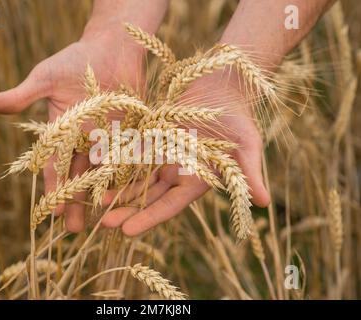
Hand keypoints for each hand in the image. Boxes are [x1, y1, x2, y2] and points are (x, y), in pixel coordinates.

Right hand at [0, 29, 144, 231]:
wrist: (112, 48)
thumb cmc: (76, 60)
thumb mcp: (47, 77)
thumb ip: (25, 95)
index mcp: (63, 132)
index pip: (56, 165)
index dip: (54, 188)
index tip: (53, 212)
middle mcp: (85, 140)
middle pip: (80, 176)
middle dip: (77, 202)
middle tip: (74, 229)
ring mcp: (109, 138)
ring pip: (105, 173)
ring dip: (103, 196)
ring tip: (103, 220)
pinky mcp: (133, 132)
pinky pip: (131, 157)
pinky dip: (130, 176)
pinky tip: (131, 197)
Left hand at [102, 72, 270, 235]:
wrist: (223, 87)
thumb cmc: (238, 118)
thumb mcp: (246, 146)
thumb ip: (249, 174)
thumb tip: (265, 204)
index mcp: (195, 180)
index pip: (169, 205)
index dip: (149, 218)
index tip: (127, 232)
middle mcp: (176, 172)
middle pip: (148, 197)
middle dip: (127, 210)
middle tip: (103, 222)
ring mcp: (162, 155)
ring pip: (136, 178)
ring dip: (117, 190)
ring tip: (95, 202)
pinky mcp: (152, 137)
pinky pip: (130, 153)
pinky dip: (115, 163)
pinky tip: (97, 171)